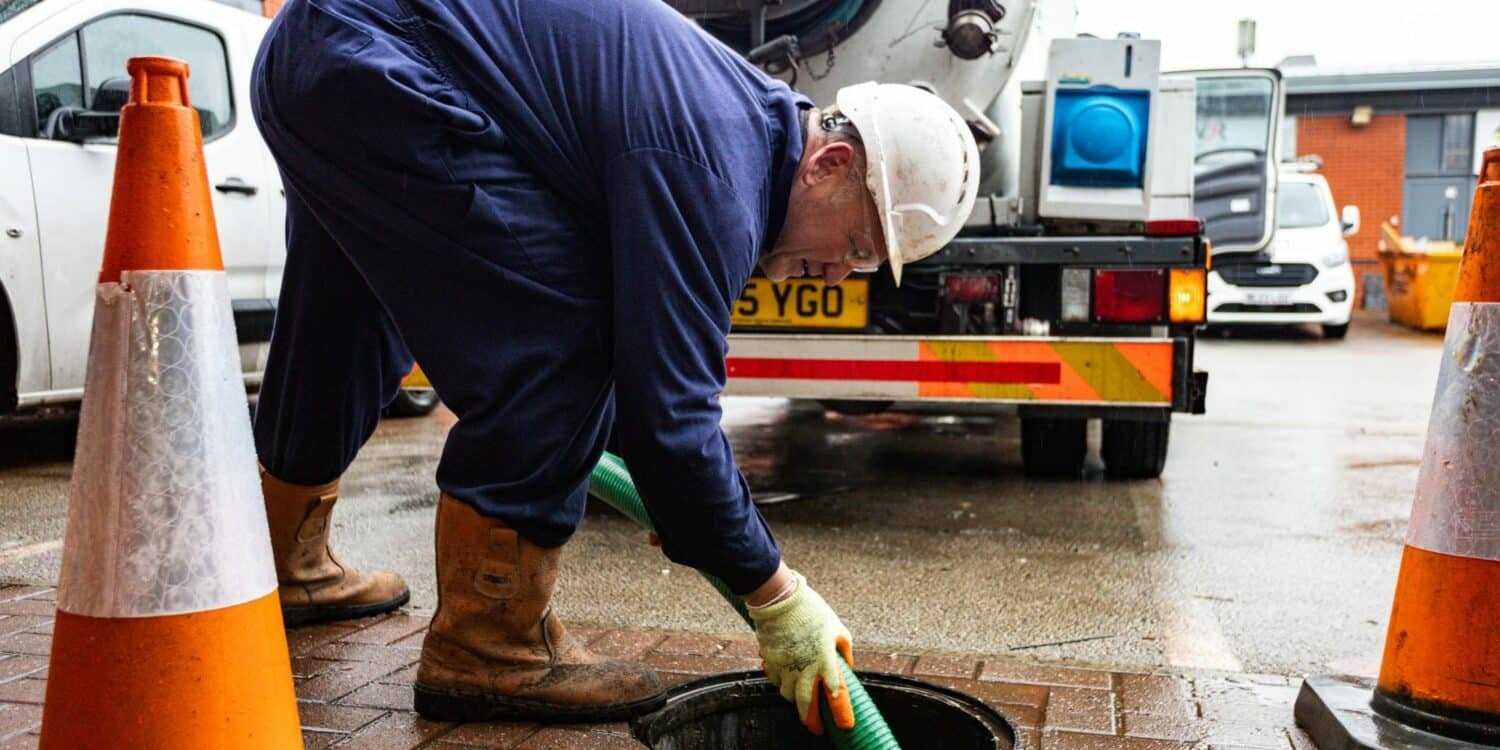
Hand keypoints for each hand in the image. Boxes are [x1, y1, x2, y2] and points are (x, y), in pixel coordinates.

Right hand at [747, 570, 854, 734]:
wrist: (780, 599)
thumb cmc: (812, 610)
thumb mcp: (837, 627)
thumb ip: (845, 649)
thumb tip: (848, 664)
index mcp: (826, 660)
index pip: (836, 695)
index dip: (841, 714)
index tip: (845, 724)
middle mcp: (805, 668)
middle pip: (807, 705)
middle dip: (812, 721)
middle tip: (816, 729)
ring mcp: (785, 666)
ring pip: (788, 696)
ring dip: (796, 702)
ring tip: (802, 702)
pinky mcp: (770, 661)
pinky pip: (775, 681)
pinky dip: (781, 685)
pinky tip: (786, 680)